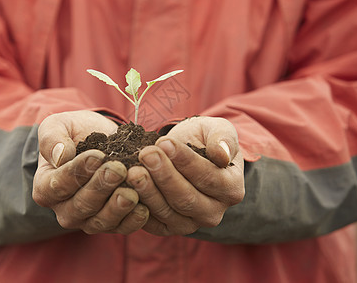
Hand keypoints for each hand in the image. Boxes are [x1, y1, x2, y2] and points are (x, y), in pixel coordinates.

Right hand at [33, 110, 148, 234]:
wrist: (102, 140)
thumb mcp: (58, 126)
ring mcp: (88, 220)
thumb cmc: (76, 132)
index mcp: (45, 188)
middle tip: (118, 169)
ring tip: (132, 192)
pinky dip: (133, 220)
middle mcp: (64, 209)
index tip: (97, 156)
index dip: (77, 172)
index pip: (57, 185)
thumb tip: (60, 156)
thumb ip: (52, 138)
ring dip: (117, 207)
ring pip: (100, 221)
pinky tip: (144, 207)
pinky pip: (121, 227)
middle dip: (101, 187)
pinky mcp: (112, 224)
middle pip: (80, 205)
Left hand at [127, 116, 243, 235]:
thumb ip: (223, 138)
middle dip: (163, 175)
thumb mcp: (217, 129)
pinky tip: (125, 188)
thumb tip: (221, 154)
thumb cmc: (204, 139)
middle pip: (186, 198)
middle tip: (145, 155)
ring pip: (167, 212)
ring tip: (132, 170)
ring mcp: (191, 223)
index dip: (185, 160)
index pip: (208, 177)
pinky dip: (137, 207)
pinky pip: (152, 223)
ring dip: (148, 191)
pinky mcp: (168, 227)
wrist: (186, 152)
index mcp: (231, 189)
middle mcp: (214, 212)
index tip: (164, 142)